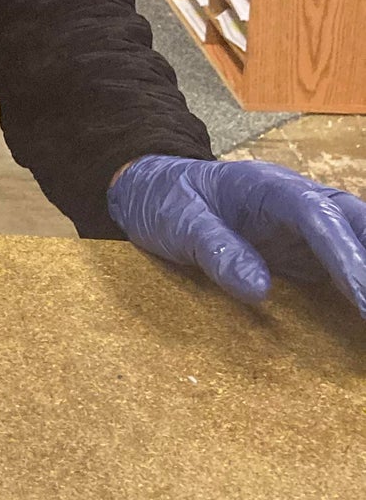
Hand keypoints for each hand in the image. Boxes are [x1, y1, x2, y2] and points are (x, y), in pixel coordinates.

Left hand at [108, 154, 365, 315]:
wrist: (154, 189)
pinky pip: (341, 266)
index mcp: (267, 185)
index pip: (317, 216)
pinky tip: (362, 314)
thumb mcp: (177, 221)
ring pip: (355, 240)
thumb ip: (215, 249)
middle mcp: (296, 200)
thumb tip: (260, 290)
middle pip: (352, 222)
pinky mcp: (303, 250)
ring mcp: (304, 226)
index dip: (346, 255)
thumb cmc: (165, 198)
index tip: (363, 297)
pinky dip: (358, 286)